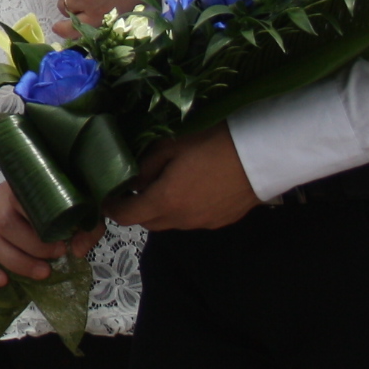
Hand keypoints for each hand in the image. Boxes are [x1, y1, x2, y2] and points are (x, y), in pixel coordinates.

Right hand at [0, 182, 102, 288]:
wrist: (62, 212)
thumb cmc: (71, 208)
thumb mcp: (86, 214)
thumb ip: (88, 229)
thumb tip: (76, 251)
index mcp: (23, 187)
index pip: (19, 201)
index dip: (38, 228)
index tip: (62, 244)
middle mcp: (3, 202)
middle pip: (4, 224)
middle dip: (32, 248)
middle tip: (57, 257)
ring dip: (16, 262)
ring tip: (43, 273)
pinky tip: (3, 282)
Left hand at [104, 126, 265, 231]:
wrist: (260, 156)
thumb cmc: (211, 145)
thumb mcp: (170, 147)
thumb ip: (146, 167)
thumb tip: (134, 181)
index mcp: (165, 201)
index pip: (127, 216)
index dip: (112, 209)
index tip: (108, 198)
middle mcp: (181, 219)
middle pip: (148, 223)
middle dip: (137, 209)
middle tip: (138, 189)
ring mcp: (202, 224)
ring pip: (170, 224)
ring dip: (162, 211)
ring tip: (168, 187)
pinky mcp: (220, 222)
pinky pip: (192, 221)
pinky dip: (184, 211)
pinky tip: (193, 190)